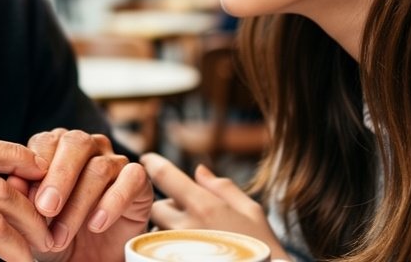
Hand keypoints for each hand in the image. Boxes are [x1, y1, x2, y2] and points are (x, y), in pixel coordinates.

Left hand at [9, 128, 152, 261]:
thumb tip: (14, 182)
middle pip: (76, 143)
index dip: (35, 169)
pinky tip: (96, 224)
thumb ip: (22, 198)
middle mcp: (87, 147)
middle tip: (46, 208)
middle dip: (58, 177)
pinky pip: (131, 179)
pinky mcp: (138, 180)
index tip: (26, 201)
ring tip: (61, 236)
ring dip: (78, 204)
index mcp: (56, 147)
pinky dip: (113, 202)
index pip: (45, 141)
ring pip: (100, 167)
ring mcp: (114, 161)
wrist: (86, 258)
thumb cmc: (54, 232)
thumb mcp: (32, 220)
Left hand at [140, 152, 288, 259]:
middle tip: (190, 215)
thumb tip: (199, 170)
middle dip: (168, 206)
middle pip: (156, 206)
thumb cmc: (263, 248)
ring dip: (168, 229)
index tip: (146, 159)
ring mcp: (178, 249)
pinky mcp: (173, 261)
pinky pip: (159, 251)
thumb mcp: (252, 212)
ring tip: (196, 238)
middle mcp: (186, 228)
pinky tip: (191, 250)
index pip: (165, 176)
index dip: (152, 163)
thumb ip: (223, 188)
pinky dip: (170, 246)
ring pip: (157, 230)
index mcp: (205, 207)